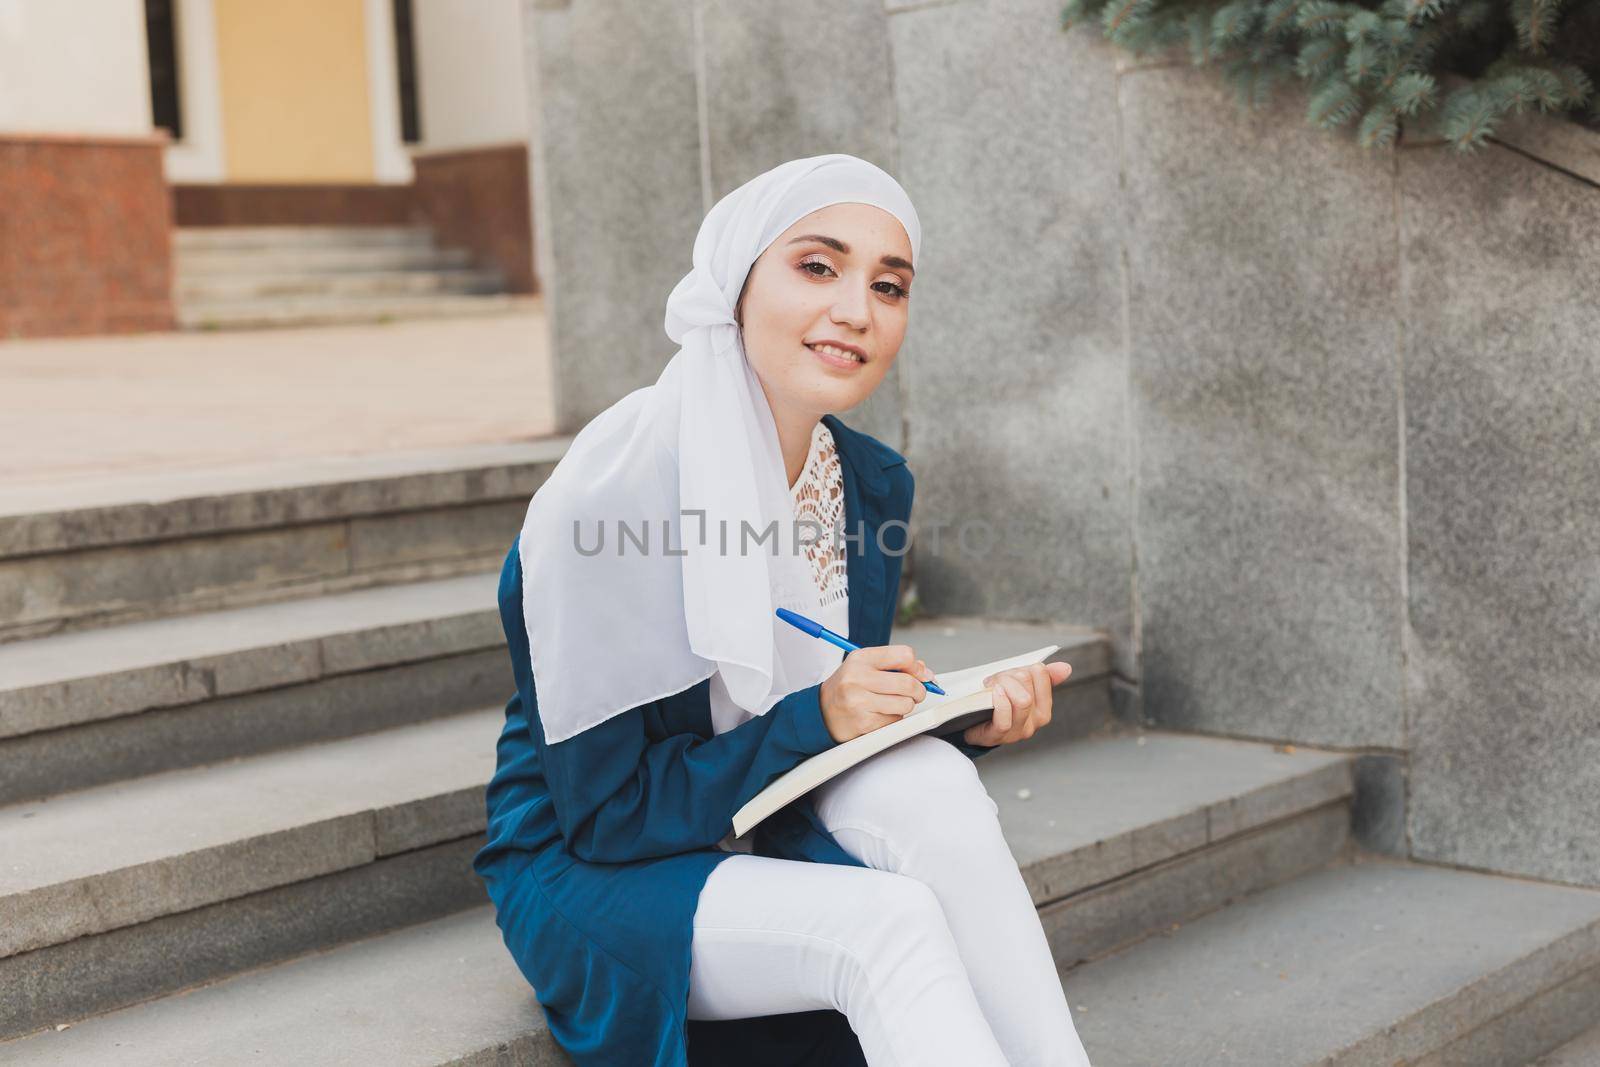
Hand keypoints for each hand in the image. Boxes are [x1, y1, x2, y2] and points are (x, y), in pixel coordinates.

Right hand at [819, 644, 937, 743]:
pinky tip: (880, 713)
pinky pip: (895, 720)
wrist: (821, 712)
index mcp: (861, 658)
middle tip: (916, 693)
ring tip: (893, 703)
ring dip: (906, 705)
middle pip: (908, 683)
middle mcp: (858, 678)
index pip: (903, 655)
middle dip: (919, 690)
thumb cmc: (848, 687)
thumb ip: (895, 665)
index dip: (917, 667)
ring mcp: (860, 701)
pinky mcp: (864, 722)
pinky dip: (894, 718)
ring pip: (905, 704)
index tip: (920, 674)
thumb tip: (926, 673)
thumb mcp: (865, 666)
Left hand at [962, 661, 1072, 747]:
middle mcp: (1035, 721)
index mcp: (1044, 706)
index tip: (1009, 674)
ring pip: (1022, 700)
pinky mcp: (998, 736)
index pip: (1040, 673)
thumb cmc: (998, 702)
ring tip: (991, 687)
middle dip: (1008, 675)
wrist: (973, 724)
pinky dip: (999, 702)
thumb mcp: (1019, 686)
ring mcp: (1018, 731)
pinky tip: (994, 693)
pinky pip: (1005, 719)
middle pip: (1027, 682)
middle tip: (995, 680)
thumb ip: (1043, 677)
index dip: (1022, 667)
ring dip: (1002, 685)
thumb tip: (1066, 668)